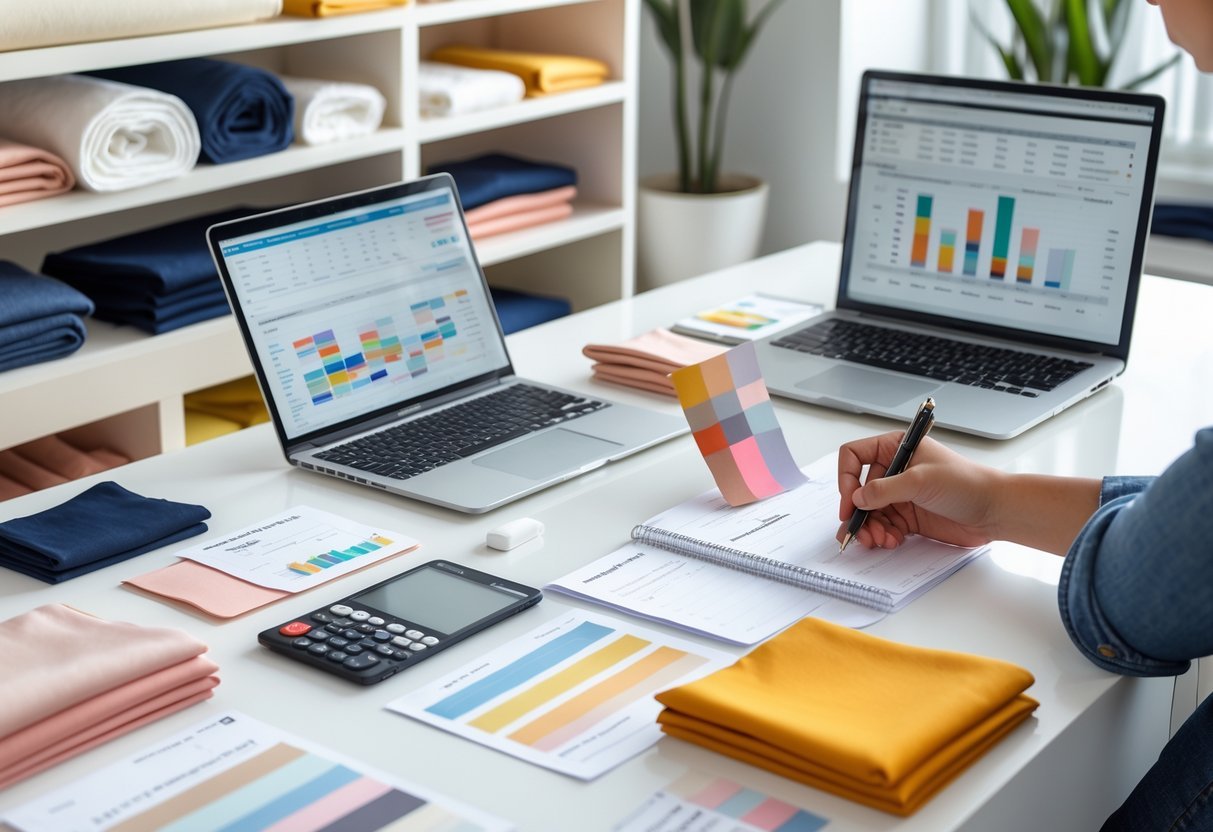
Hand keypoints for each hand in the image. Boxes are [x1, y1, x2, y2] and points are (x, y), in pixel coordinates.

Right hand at [837, 432, 1001, 548]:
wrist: (994, 511)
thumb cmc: (966, 483)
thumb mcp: (921, 480)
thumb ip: (885, 489)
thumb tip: (857, 499)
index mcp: (896, 448)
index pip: (855, 456)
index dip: (846, 478)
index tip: (849, 501)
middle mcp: (895, 470)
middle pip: (858, 490)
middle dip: (857, 512)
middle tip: (859, 531)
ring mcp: (900, 495)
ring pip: (868, 512)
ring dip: (868, 528)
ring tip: (878, 540)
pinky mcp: (908, 517)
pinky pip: (882, 526)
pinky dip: (881, 536)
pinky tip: (892, 541)